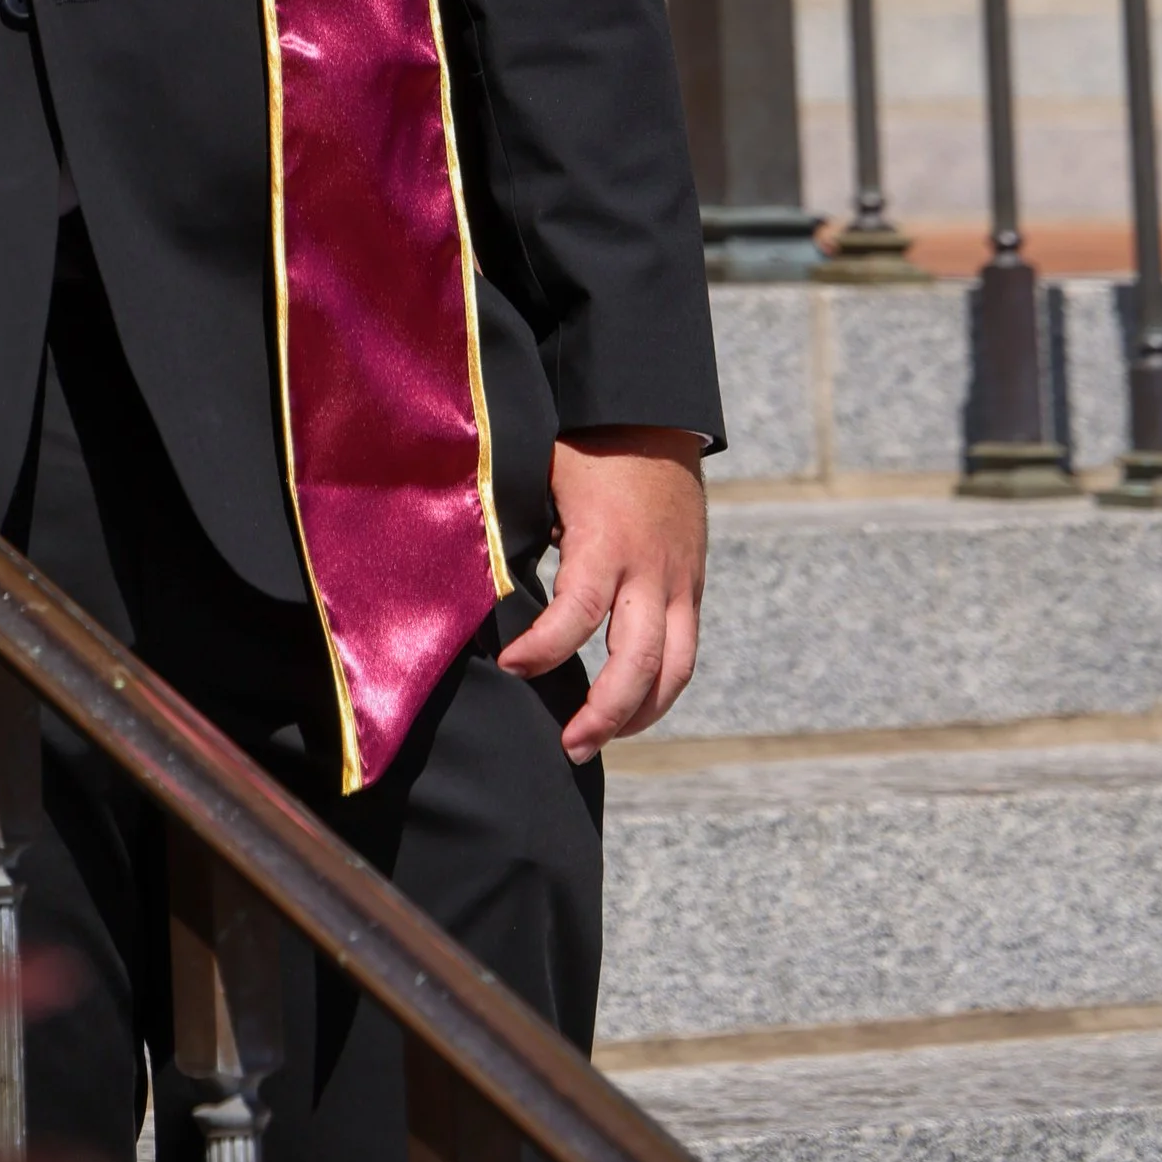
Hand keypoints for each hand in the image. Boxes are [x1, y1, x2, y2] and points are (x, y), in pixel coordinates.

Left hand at [497, 425, 706, 762]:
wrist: (655, 417)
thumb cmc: (584, 447)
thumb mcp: (541, 476)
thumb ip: (514, 527)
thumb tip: (468, 578)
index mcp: (605, 539)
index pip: (576, 611)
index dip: (543, 649)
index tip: (510, 666)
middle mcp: (650, 569)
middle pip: (638, 662)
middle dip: (603, 712)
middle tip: (566, 744)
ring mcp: (679, 582)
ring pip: (673, 670)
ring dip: (638, 716)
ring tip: (595, 741)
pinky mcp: (692, 588)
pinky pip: (685, 654)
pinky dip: (660, 690)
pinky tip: (629, 713)